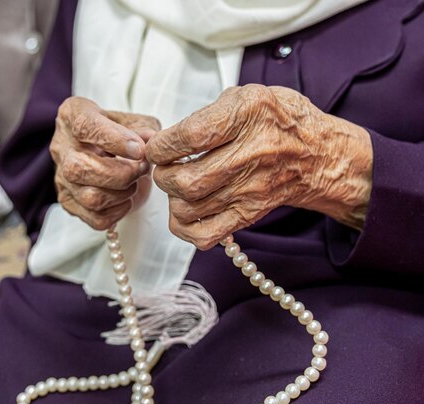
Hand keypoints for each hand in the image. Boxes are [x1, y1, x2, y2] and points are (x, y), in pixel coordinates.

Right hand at [51, 97, 159, 229]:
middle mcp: (61, 147)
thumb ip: (143, 128)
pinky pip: (95, 218)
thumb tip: (151, 142)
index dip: (114, 140)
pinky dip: (118, 212)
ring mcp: (61, 177)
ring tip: (135, 183)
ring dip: (122, 194)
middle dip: (121, 173)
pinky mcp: (69, 202)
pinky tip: (126, 199)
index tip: (139, 150)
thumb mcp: (133, 120)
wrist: (102, 150)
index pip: (84, 127)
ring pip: (89, 197)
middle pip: (80, 168)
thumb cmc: (118, 131)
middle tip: (142, 168)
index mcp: (72, 115)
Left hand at [146, 84, 372, 249]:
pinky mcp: (249, 214)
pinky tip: (187, 210)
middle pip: (186, 180)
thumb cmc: (279, 122)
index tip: (157, 147)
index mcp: (249, 115)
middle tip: (165, 167)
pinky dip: (185, 227)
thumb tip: (166, 137)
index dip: (163, 145)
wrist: (318, 155)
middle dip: (163, 175)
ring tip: (178, 185)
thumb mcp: (248, 95)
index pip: (191, 136)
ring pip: (189, 208)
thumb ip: (208, 112)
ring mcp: (251, 189)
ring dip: (172, 198)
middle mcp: (252, 154)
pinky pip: (205, 234)